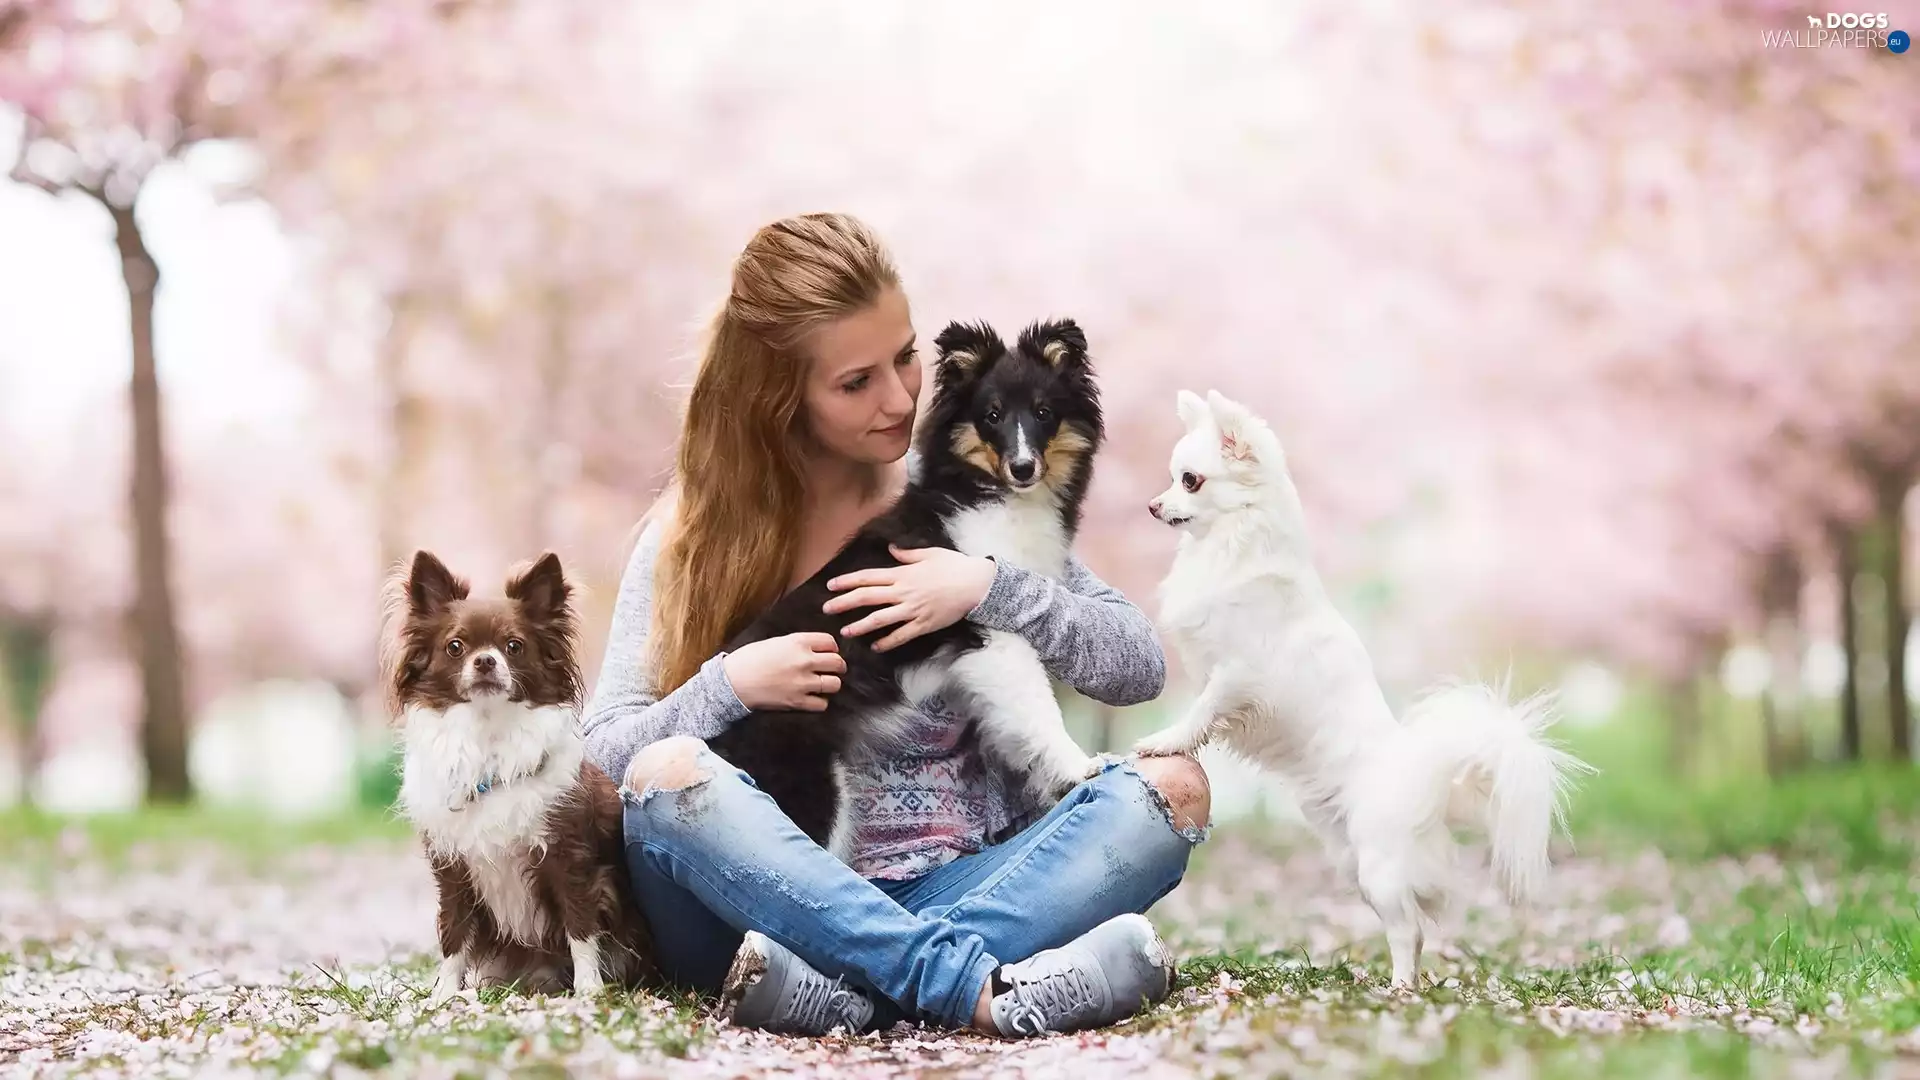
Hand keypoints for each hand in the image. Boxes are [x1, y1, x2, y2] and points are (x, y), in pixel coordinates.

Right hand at [722, 633, 846, 711]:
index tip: (829, 652)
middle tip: (834, 669)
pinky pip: (822, 704)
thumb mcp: (776, 642)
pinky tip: (812, 698)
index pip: (830, 642)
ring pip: (835, 684)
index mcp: (798, 642)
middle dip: (838, 666)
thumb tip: (815, 650)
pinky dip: (820, 702)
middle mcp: (804, 661)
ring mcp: (802, 682)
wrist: (733, 681)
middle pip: (837, 663)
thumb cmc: (749, 659)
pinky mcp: (797, 701)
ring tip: (824, 684)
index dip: (832, 648)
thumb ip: (797, 645)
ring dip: (831, 684)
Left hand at [822, 545, 995, 651]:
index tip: (831, 585)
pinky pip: (902, 635)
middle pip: (868, 597)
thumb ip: (907, 554)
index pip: (868, 577)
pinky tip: (876, 646)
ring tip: (845, 632)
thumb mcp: (930, 553)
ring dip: (861, 626)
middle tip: (826, 609)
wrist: (976, 584)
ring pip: (881, 619)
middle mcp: (904, 592)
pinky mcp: (924, 624)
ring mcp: (913, 610)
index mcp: (902, 573)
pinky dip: (888, 641)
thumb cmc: (954, 566)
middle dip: (845, 603)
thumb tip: (891, 549)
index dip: (847, 581)